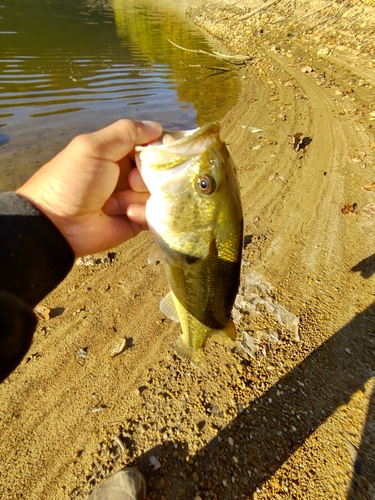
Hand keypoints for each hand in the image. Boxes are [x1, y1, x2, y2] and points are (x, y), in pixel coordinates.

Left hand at [16, 119, 161, 256]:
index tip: (154, 153)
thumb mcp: (94, 148)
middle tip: (128, 180)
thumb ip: (125, 132)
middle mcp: (128, 173)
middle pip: (160, 169)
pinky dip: (143, 213)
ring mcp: (133, 197)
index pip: (152, 144)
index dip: (158, 148)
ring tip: (117, 203)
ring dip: (139, 196)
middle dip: (147, 174)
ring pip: (159, 192)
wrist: (59, 226)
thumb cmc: (73, 181)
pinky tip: (126, 215)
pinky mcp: (138, 220)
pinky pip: (156, 213)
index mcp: (117, 152)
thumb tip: (156, 127)